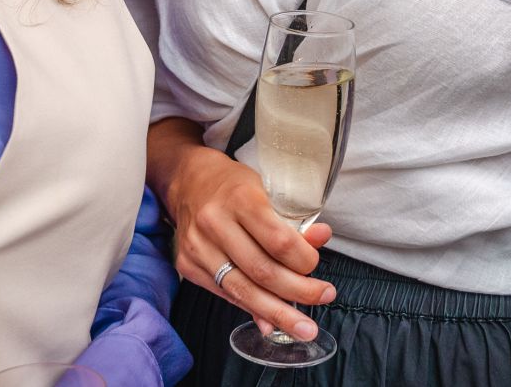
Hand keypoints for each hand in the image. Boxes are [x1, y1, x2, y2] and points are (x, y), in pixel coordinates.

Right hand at [163, 142, 335, 338]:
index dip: (303, 260)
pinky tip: (271, 321)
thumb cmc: (234, 184)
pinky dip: (251, 310)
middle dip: (298, 292)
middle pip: (262, 271)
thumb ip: (292, 220)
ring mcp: (198, 247)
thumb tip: (321, 238)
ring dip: (277, 313)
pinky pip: (226, 294)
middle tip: (323, 297)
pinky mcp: (188, 265)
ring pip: (243, 290)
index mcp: (240, 199)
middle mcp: (214, 223)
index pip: (278, 241)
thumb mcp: (267, 189)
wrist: (188, 181)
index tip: (316, 266)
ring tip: (303, 328)